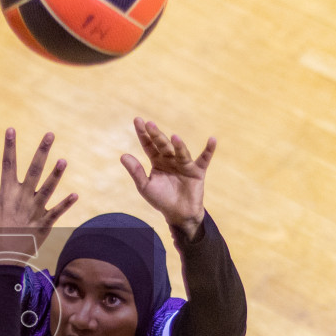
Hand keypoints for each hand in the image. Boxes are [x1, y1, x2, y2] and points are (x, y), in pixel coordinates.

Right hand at [0, 127, 77, 258]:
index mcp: (6, 194)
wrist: (0, 260)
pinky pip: (56, 213)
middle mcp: (21, 200)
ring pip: (47, 190)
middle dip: (41, 152)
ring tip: (63, 160)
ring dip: (55, 176)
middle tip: (50, 134)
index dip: (9, 146)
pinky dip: (65, 205)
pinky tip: (75, 195)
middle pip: (33, 171)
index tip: (11, 129)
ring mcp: (34, 212)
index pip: (8, 165)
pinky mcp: (43, 225)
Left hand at [120, 118, 215, 240]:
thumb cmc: (161, 200)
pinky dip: (209, 150)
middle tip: (149, 124)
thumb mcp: (145, 186)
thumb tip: (123, 156)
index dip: (143, 134)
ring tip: (174, 137)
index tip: (137, 120)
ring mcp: (184, 164)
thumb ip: (135, 171)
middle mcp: (171, 159)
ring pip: (181, 152)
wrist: (178, 214)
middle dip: (156, 135)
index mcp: (157, 161)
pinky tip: (212, 140)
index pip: (149, 145)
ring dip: (179, 145)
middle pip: (163, 145)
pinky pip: (204, 159)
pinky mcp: (197, 171)